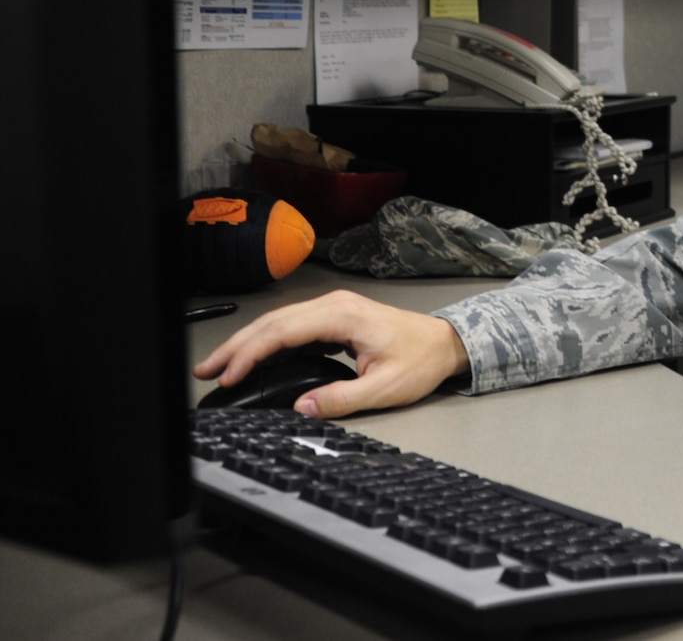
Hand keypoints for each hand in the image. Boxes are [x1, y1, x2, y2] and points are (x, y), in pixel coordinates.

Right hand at [194, 289, 469, 419]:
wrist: (445, 344)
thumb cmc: (421, 360)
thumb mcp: (385, 388)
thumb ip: (342, 398)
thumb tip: (303, 407)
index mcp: (343, 316)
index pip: (282, 332)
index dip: (250, 354)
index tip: (229, 375)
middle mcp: (334, 305)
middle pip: (272, 322)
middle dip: (237, 346)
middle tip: (206, 369)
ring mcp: (334, 308)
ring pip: (279, 322)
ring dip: (248, 342)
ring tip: (221, 365)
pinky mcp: (335, 317)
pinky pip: (293, 326)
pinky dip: (268, 342)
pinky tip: (253, 358)